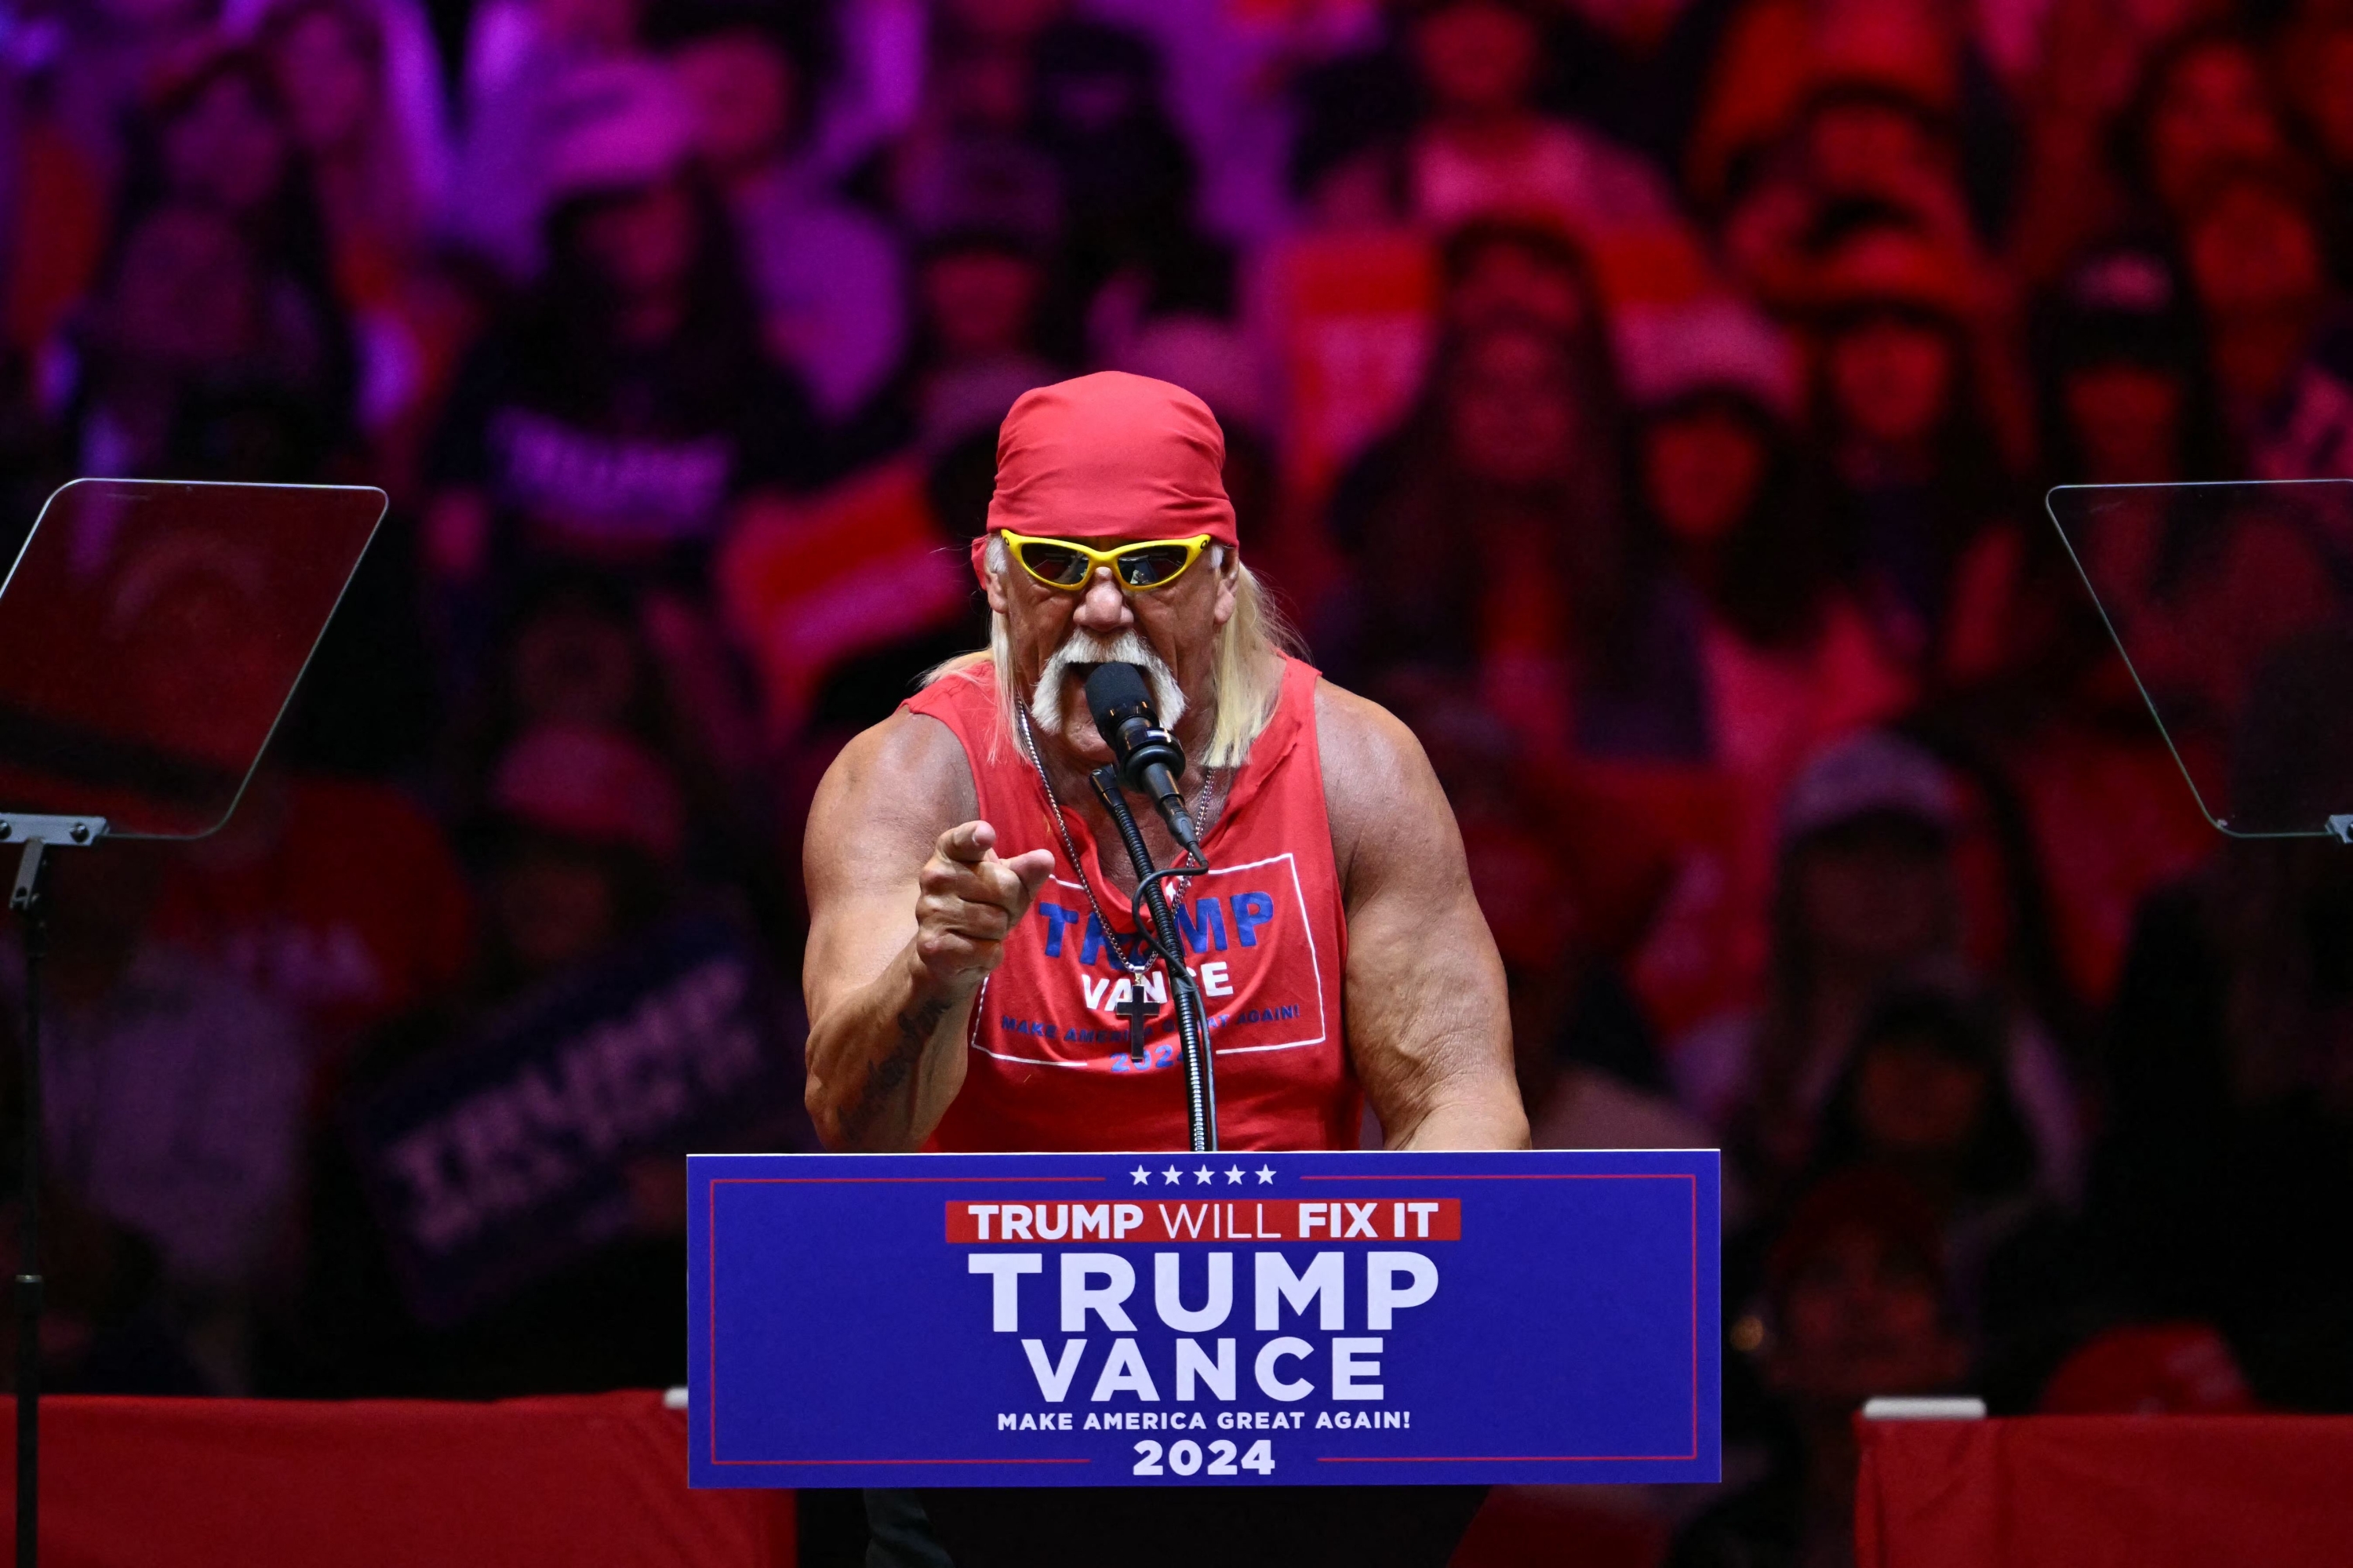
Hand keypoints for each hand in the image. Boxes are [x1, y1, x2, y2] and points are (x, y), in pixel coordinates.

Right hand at [912, 822, 1054, 995]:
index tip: (986, 834)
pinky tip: (973, 951)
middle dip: (1012, 905)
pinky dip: (990, 955)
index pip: (962, 840)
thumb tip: (1044, 859)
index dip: (975, 836)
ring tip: (981, 932)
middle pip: (1005, 887)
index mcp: (950, 853)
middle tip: (994, 911)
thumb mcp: (1008, 884)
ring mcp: (930, 911)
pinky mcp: (933, 946)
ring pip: (996, 922)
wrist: (945, 954)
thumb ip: (1025, 871)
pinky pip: (988, 950)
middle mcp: (934, 877)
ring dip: (999, 933)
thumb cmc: (982, 907)